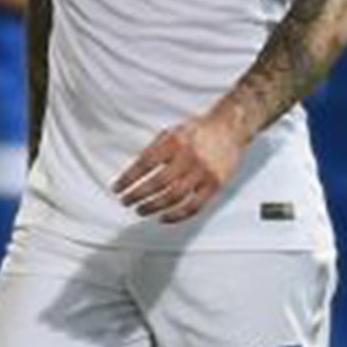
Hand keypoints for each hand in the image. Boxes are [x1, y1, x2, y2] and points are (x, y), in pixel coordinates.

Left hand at [112, 107, 247, 223]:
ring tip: (139, 210)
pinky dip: (176, 215)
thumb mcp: (171, 132)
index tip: (116, 189)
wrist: (229, 128)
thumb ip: (154, 150)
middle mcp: (190, 156)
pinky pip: (194, 206)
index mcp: (175, 141)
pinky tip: (163, 217)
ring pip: (175, 197)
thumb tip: (132, 175)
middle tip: (125, 201)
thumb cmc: (195, 131)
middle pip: (158, 183)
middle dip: (138, 195)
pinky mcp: (215, 184)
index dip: (128, 178)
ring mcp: (204, 172)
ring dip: (153, 207)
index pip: (145, 163)